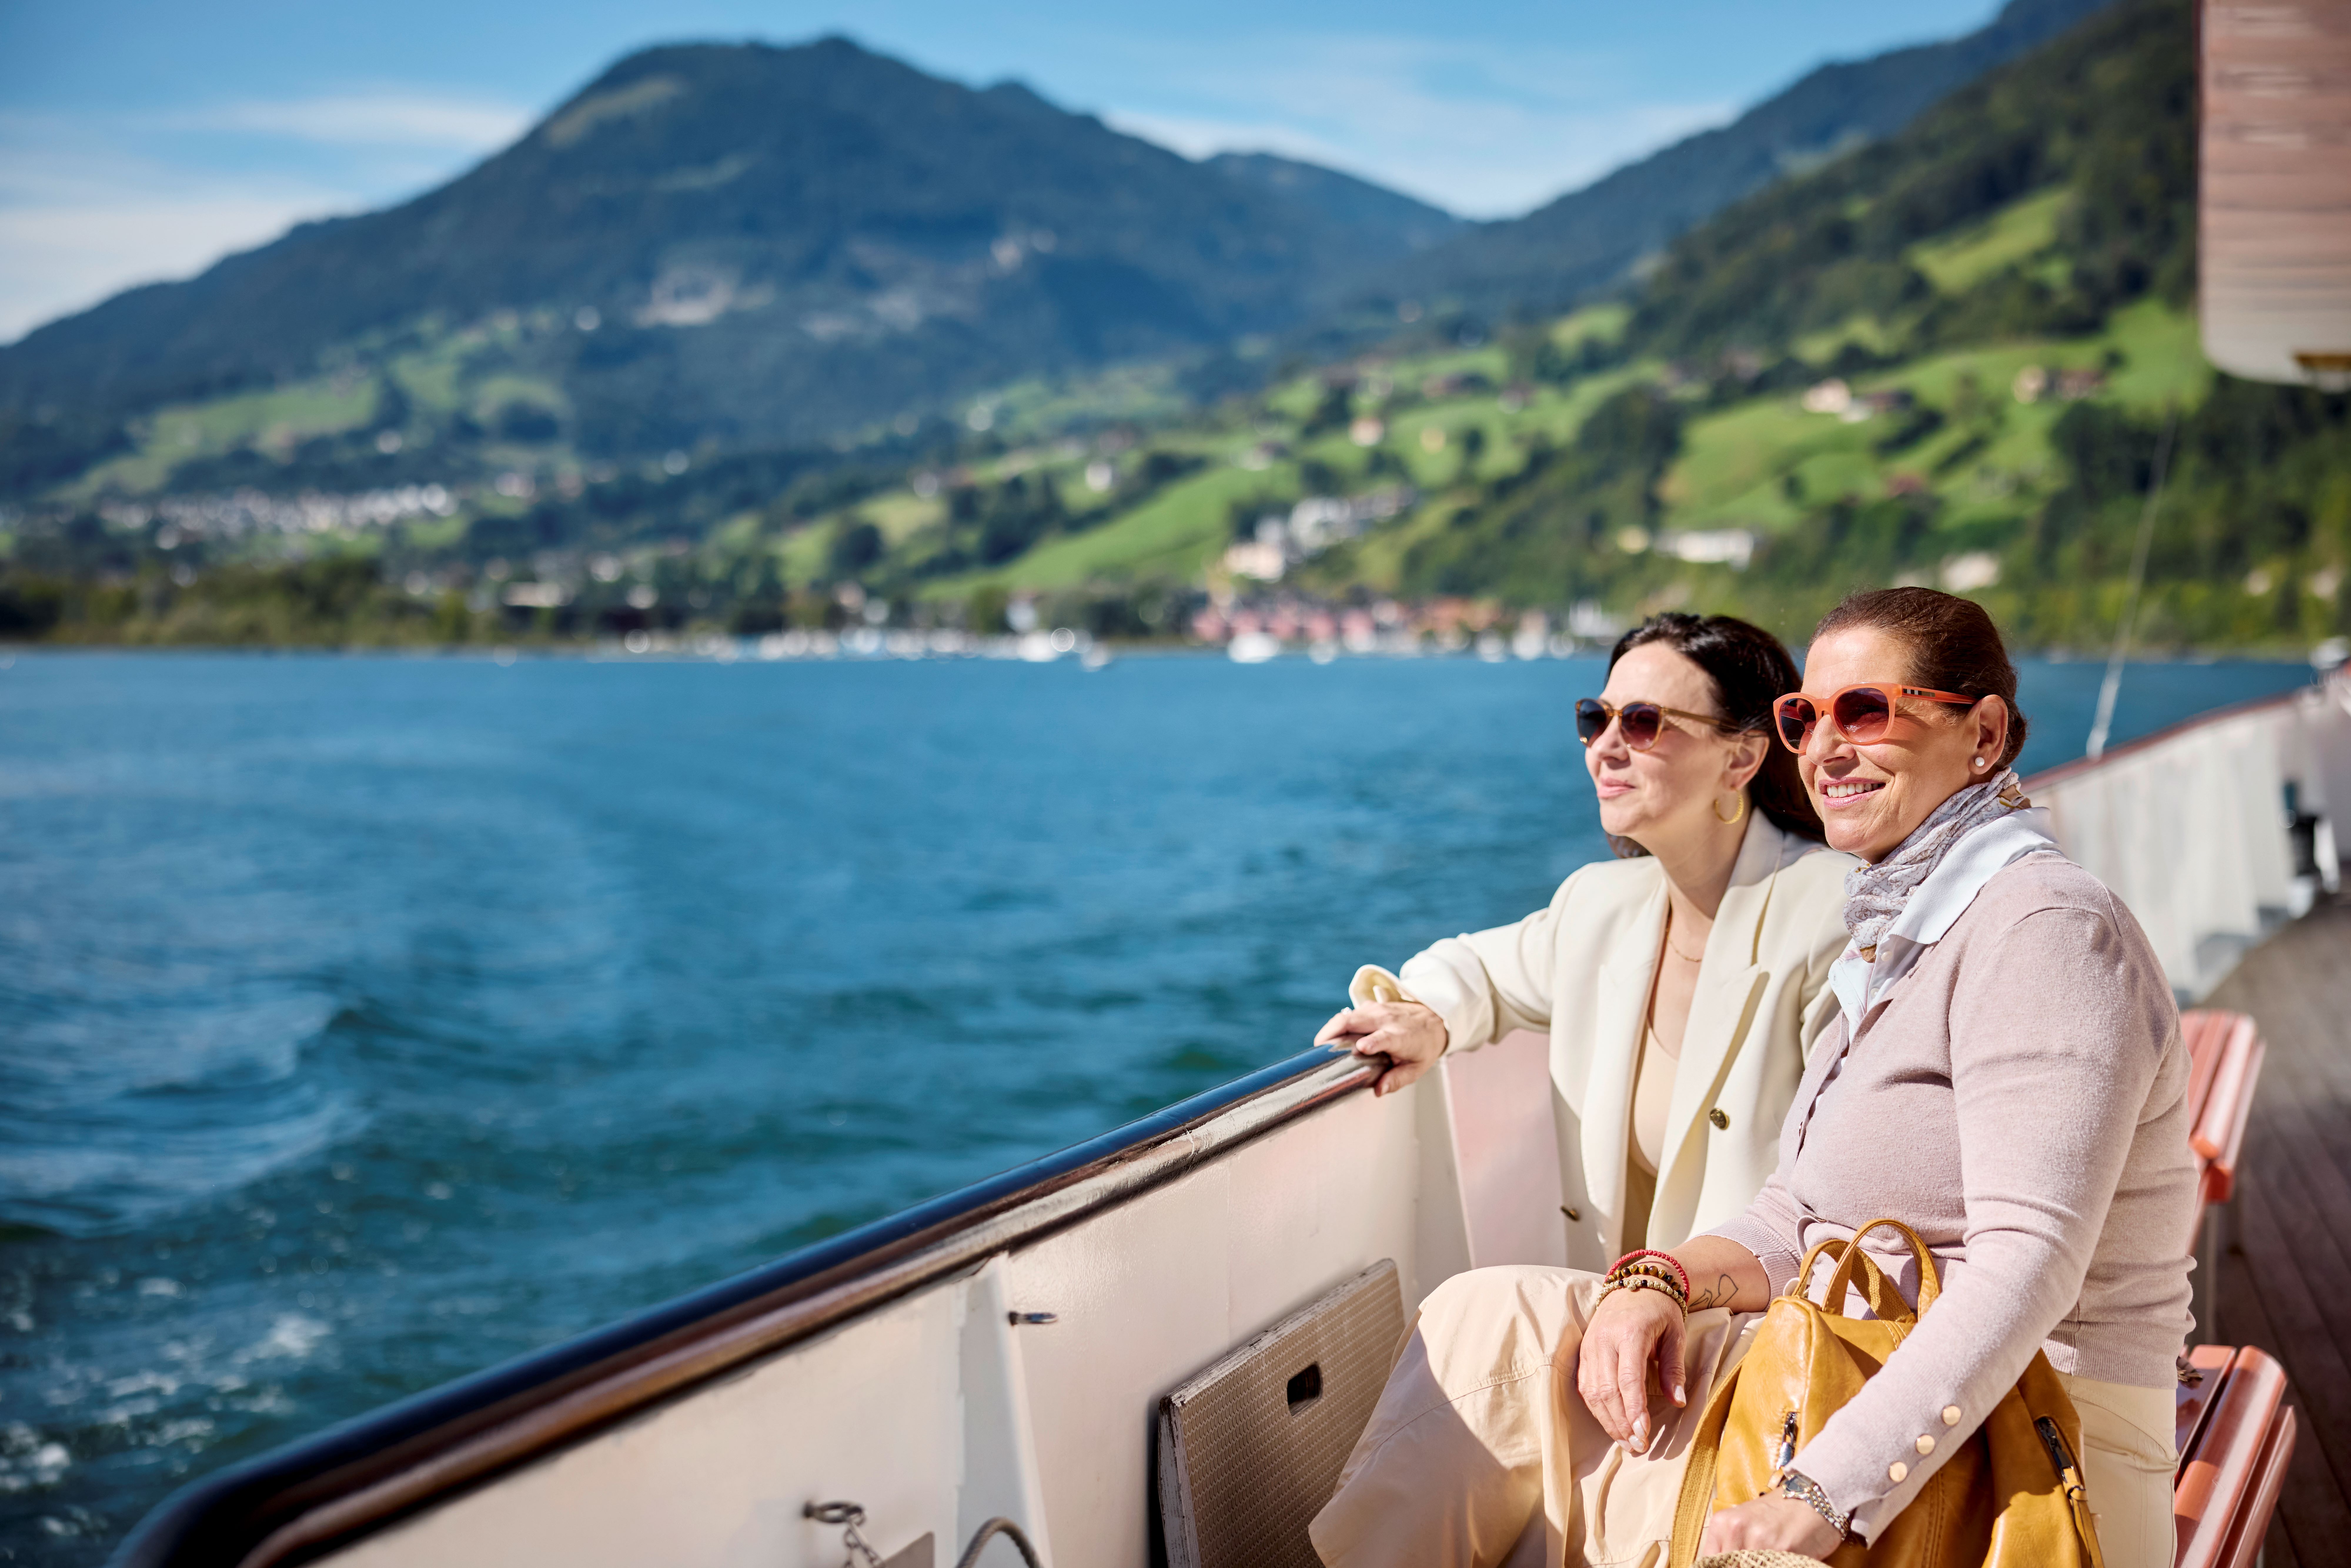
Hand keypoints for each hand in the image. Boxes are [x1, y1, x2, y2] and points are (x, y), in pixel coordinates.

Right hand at [1313, 1001, 1445, 1095]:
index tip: (1361, 1048)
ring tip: (1319, 1046)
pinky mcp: (1369, 1007)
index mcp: (1400, 1037)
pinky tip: (1330, 1038)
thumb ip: (1398, 1080)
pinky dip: (1336, 1025)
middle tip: (1319, 1051)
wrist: (1433, 1017)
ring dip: (1330, 1029)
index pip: (1384, 1037)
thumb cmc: (1423, 1045)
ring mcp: (1376, 1010)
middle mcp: (1386, 1020)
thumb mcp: (1417, 1068)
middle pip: (1354, 1021)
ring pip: (1346, 1016)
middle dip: (1333, 1033)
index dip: (1372, 1042)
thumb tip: (1378, 1090)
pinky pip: (1348, 1014)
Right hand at [1574, 1283, 1686, 1452]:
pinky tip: (1611, 1423)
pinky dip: (1597, 1409)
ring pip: (1593, 1392)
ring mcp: (1590, 1346)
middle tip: (1639, 1446)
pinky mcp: (1583, 1352)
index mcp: (1629, 1333)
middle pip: (1607, 1390)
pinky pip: (1585, 1386)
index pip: (1628, 1378)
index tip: (1644, 1433)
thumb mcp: (1674, 1334)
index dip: (1634, 1409)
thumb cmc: (1659, 1310)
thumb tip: (1677, 1402)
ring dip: (1608, 1421)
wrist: (1635, 1282)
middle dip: (1622, 1423)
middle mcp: (1604, 1340)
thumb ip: (1674, 1369)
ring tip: (1626, 1441)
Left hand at [1699, 1494, 1842, 1558]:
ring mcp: (1759, 1541)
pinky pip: (1770, 1567)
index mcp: (1722, 1523)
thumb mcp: (1745, 1523)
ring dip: (1759, 1566)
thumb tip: (1721, 1565)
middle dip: (1741, 1567)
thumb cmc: (1779, 1512)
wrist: (1813, 1498)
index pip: (1709, 1561)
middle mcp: (1737, 1530)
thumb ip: (1730, 1546)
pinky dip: (1774, 1566)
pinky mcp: (1783, 1550)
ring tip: (1768, 1560)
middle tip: (1755, 1562)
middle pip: (1729, 1567)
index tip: (1732, 1566)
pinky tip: (1779, 1561)